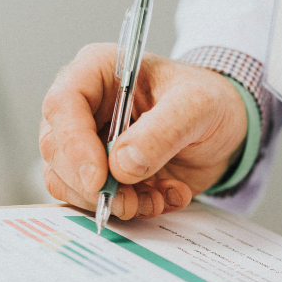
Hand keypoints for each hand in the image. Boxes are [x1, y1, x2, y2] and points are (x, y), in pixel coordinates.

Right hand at [40, 44, 247, 218]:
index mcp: (97, 72)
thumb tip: (121, 165)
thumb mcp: (197, 106)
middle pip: (56, 150)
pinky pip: (95, 201)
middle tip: (130, 201)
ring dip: (113, 201)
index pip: (62, 105)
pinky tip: (162, 197)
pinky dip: (130, 209)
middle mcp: (84, 108)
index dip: (73, 145)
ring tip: (156, 197)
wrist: (225, 128)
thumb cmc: (209, 101)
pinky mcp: (102, 175)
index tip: (99, 179)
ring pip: (68, 183)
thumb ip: (162, 131)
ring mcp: (88, 144)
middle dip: (92, 185)